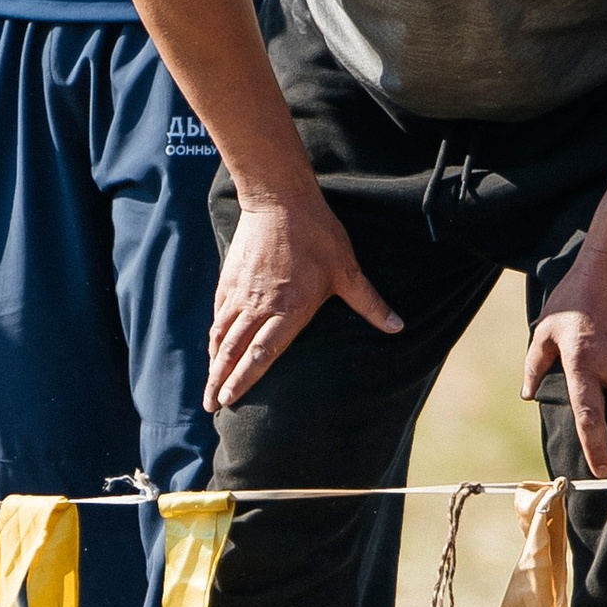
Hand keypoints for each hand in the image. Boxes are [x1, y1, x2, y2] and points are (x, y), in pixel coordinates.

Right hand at [206, 191, 399, 410]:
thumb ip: (369, 302)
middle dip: (221, 382)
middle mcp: (259, 306)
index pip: (261, 354)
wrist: (279, 200)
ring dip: (213, 364)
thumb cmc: (318, 235)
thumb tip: (397, 326)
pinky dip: (213, 337)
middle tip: (211, 405)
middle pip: (233, 352)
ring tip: (208, 387)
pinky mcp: (229, 280)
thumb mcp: (347, 270)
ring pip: (221, 336)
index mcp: (289, 309)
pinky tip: (212, 348)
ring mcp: (240, 293)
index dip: (245, 380)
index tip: (232, 400)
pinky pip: (218, 315)